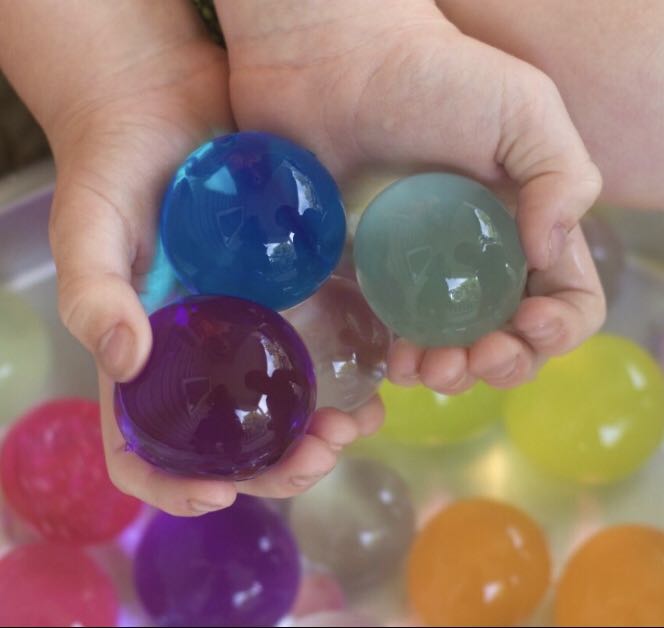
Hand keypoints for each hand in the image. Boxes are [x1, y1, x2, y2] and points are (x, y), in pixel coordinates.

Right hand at [1, 1, 381, 514]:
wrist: (164, 104)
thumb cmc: (112, 167)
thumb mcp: (89, 228)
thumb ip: (93, 291)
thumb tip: (125, 359)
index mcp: (149, 358)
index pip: (148, 449)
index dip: (176, 486)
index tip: (223, 494)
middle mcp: (202, 354)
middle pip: (235, 442)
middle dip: (278, 466)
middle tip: (322, 453)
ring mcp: (249, 325)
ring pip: (288, 404)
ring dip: (325, 430)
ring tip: (362, 422)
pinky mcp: (290, 289)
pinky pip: (324, 344)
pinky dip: (353, 371)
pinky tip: (382, 371)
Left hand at [218, 0, 605, 391]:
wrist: (329, 67)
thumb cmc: (428, 79)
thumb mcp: (522, 110)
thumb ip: (562, 178)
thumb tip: (551, 256)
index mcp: (525, 225)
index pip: (567, 297)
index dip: (558, 327)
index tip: (526, 322)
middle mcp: (479, 256)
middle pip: (510, 338)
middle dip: (502, 363)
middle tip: (473, 357)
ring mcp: (422, 272)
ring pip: (454, 348)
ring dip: (453, 375)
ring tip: (432, 368)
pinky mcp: (371, 277)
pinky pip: (394, 336)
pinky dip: (404, 361)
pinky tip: (397, 360)